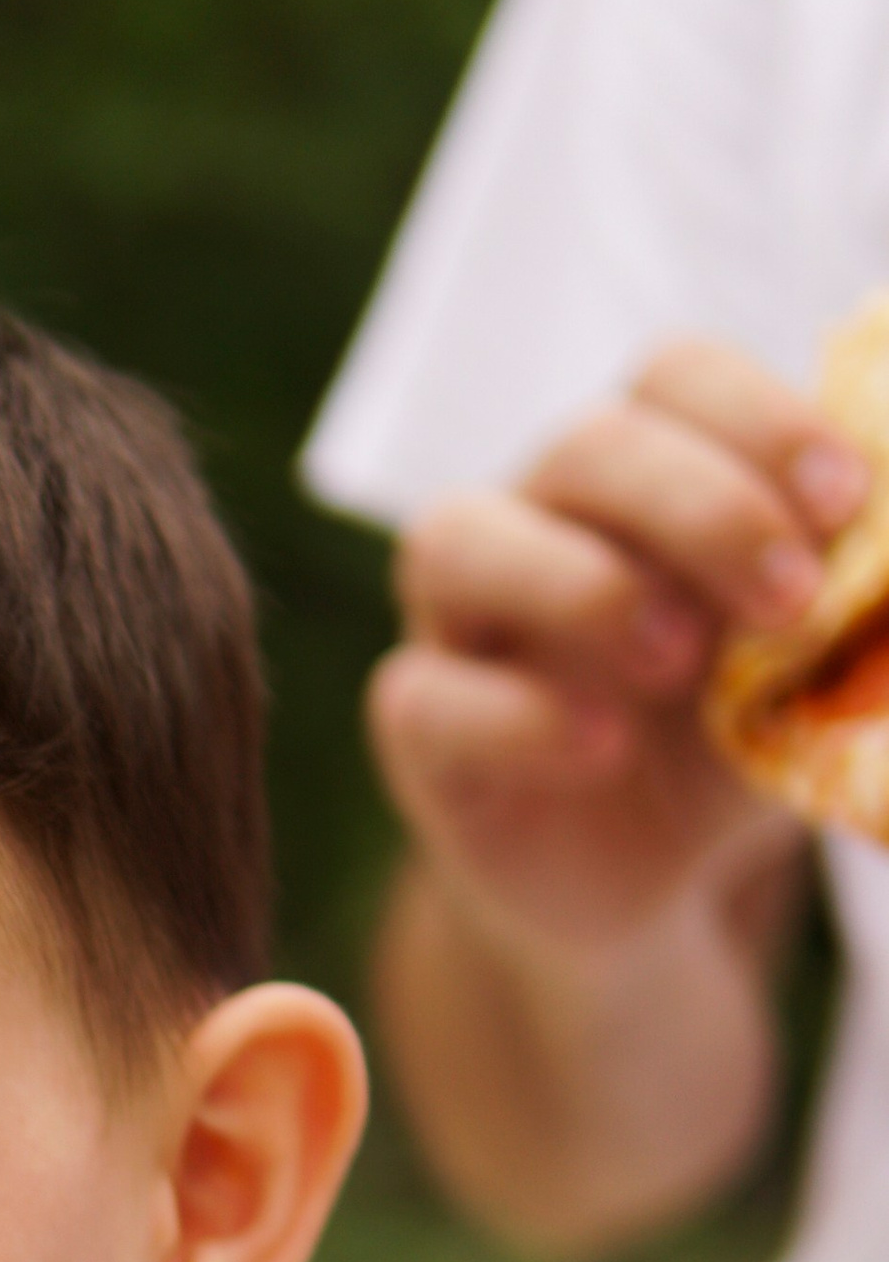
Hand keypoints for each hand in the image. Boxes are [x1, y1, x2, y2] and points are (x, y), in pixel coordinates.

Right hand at [373, 337, 864, 957]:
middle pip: (587, 445)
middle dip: (702, 510)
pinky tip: (601, 749)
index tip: (848, 500)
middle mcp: (541, 519)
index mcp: (648, 477)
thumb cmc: (731, 744)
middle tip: (790, 599)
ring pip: (459, 537)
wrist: (649, 882)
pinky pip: (426, 694)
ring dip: (581, 585)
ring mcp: (460, 619)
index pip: (676, 379)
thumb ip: (859, 609)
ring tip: (676, 662)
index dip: (759, 419)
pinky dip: (517, 716)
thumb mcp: (819, 671)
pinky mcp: (417, 728)